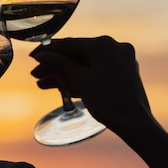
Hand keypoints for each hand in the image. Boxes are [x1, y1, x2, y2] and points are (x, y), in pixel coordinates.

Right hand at [30, 36, 152, 136]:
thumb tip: (42, 55)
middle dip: (55, 67)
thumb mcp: (79, 80)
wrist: (133, 122)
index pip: (69, 44)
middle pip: (77, 55)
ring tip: (44, 84)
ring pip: (86, 64)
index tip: (34, 56)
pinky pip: (97, 71)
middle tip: (36, 74)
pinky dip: (82, 78)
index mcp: (103, 44)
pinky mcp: (124, 73)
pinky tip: (64, 88)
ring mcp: (121, 60)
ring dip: (65, 74)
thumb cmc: (107, 100)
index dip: (48, 51)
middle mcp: (114, 47)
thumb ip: (59, 64)